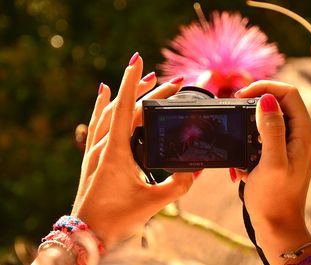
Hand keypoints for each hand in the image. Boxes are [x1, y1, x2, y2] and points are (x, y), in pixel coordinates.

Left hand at [71, 53, 192, 247]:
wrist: (87, 233)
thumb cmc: (116, 219)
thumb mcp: (152, 203)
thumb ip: (177, 187)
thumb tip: (194, 172)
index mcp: (116, 152)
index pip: (126, 109)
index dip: (133, 83)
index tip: (138, 60)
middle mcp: (103, 146)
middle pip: (124, 108)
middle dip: (148, 91)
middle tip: (171, 82)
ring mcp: (96, 150)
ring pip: (110, 112)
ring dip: (127, 94)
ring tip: (148, 82)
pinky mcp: (94, 156)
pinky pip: (97, 122)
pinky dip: (102, 105)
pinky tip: (104, 92)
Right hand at [233, 81, 310, 263]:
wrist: (277, 225)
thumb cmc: (274, 198)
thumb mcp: (272, 163)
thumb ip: (272, 130)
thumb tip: (267, 99)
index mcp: (304, 132)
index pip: (288, 93)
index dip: (265, 88)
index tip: (241, 96)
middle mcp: (301, 134)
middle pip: (279, 101)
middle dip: (255, 101)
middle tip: (235, 110)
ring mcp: (291, 143)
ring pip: (270, 116)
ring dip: (250, 121)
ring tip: (238, 135)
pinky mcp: (280, 152)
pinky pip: (265, 133)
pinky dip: (250, 137)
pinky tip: (243, 155)